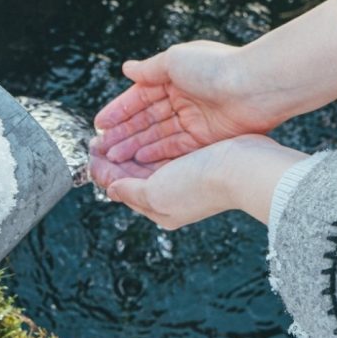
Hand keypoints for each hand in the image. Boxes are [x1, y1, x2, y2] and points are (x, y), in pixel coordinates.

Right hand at [92, 41, 280, 167]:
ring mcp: (196, 119)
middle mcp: (185, 98)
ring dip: (136, 146)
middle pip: (147, 119)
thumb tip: (127, 68)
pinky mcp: (207, 138)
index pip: (141, 96)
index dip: (120, 110)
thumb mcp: (176, 60)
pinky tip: (138, 160)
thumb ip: (150, 69)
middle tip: (101, 147)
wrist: (255, 86)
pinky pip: (176, 148)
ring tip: (113, 157)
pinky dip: (157, 154)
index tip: (99, 124)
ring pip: (158, 136)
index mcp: (176, 77)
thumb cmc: (216, 67)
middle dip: (124, 133)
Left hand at [92, 135, 306, 229]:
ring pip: (148, 161)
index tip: (91, 152)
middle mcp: (172, 195)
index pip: (123, 190)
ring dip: (129, 147)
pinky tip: (143, 128)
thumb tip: (111, 189)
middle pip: (134, 175)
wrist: (246, 167)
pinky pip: (166, 149)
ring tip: (114, 132)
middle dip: (115, 159)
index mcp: (161, 209)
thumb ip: (130, 190)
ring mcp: (187, 177)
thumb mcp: (156, 192)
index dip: (104, 171)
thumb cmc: (202, 183)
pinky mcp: (199, 158)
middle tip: (97, 140)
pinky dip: (150, 140)